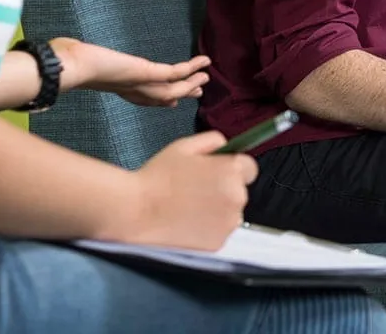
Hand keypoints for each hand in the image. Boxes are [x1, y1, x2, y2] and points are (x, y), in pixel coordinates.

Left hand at [52, 37, 209, 107]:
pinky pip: (176, 72)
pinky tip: (204, 62)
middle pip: (162, 97)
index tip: (172, 102)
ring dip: (191, 82)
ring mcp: (141, 83)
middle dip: (181, 93)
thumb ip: (80, 56)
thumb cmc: (66, 64)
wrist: (69, 68)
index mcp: (116, 86)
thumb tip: (67, 47)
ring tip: (206, 77)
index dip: (160, 101)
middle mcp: (131, 89)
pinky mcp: (147, 74)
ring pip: (174, 89)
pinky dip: (192, 67)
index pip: (143, 97)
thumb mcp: (78, 59)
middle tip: (198, 92)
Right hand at [118, 131, 256, 248]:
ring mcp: (229, 223)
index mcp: (232, 171)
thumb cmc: (157, 176)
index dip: (232, 169)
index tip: (215, 173)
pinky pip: (218, 232)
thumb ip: (211, 141)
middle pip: (240, 192)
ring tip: (189, 209)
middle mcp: (237, 197)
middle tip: (196, 191)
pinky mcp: (218, 244)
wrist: (135, 211)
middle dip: (224, 189)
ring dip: (218, 211)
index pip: (249, 168)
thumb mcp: (184, 147)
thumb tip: (225, 145)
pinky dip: (208, 229)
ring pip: (230, 214)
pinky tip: (187, 224)